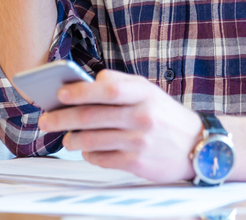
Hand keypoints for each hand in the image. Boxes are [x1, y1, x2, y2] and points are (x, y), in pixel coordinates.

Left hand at [36, 70, 202, 182]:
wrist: (199, 145)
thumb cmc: (165, 115)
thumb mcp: (148, 91)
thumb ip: (119, 83)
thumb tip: (85, 82)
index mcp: (144, 93)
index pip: (107, 88)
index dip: (80, 91)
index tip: (60, 94)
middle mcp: (142, 116)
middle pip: (92, 116)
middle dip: (62, 119)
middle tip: (46, 121)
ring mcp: (140, 141)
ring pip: (92, 140)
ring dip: (72, 140)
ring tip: (66, 139)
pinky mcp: (139, 163)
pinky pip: (103, 159)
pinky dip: (89, 155)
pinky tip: (87, 151)